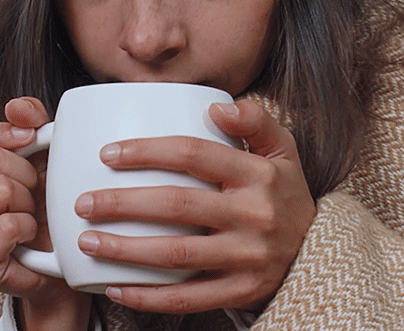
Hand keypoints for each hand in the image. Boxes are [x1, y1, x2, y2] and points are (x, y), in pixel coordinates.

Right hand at [0, 97, 89, 329]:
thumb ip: (26, 121)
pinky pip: (9, 224)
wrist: (54, 260)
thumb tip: (18, 109)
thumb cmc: (37, 205)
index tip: (26, 141)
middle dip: (24, 172)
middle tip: (28, 195)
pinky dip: (29, 227)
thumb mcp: (33, 155)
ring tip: (25, 216)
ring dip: (28, 201)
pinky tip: (25, 238)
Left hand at [72, 99, 315, 313]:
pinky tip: (117, 287)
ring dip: (126, 250)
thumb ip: (254, 120)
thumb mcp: (284, 150)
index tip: (109, 154)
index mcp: (259, 174)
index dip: (147, 151)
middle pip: (177, 204)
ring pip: (176, 254)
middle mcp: (253, 215)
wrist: (319, 252)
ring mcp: (247, 257)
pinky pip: (188, 298)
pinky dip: (149, 296)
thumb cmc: (286, 194)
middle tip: (85, 203)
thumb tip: (215, 106)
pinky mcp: (240, 291)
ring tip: (88, 241)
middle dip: (122, 203)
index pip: (194, 154)